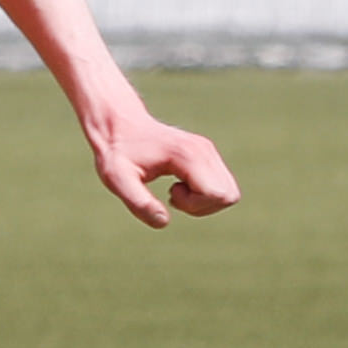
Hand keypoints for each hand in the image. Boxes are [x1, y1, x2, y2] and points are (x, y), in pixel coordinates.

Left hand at [83, 97, 241, 228]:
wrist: (120, 125)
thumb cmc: (118, 153)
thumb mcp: (118, 180)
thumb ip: (139, 203)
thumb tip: (163, 222)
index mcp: (187, 155)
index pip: (218, 193)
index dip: (196, 206)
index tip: (170, 194)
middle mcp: (204, 150)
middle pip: (229, 195)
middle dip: (203, 207)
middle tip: (174, 195)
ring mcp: (209, 151)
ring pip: (228, 192)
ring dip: (203, 202)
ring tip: (175, 190)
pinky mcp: (208, 155)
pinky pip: (221, 187)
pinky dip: (204, 196)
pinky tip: (179, 186)